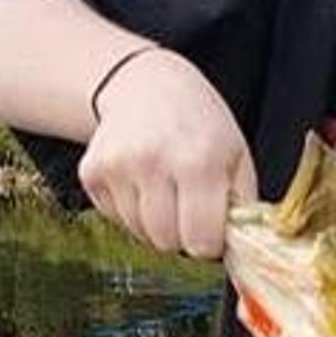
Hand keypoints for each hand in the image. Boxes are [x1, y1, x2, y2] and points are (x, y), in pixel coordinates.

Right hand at [77, 49, 255, 259]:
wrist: (147, 86)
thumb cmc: (200, 125)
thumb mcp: (237, 156)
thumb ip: (243, 205)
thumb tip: (239, 250)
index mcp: (199, 162)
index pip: (201, 240)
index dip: (210, 244)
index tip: (213, 231)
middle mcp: (154, 163)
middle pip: (166, 242)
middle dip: (182, 235)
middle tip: (189, 208)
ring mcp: (118, 167)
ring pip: (139, 233)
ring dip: (156, 224)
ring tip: (166, 190)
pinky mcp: (92, 172)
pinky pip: (115, 218)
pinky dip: (131, 211)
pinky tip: (142, 182)